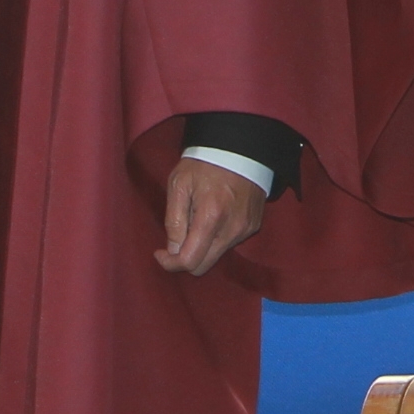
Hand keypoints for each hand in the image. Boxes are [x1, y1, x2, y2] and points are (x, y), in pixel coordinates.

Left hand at [157, 157, 264, 274]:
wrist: (239, 148)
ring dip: (202, 246)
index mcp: (211, 216)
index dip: (170, 263)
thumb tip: (173, 251)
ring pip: (216, 255)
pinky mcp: (253, 226)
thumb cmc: (204, 164)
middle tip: (176, 238)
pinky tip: (215, 215)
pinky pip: (230, 243)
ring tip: (198, 218)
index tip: (160, 253)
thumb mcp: (179, 184)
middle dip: (185, 258)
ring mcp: (246, 228)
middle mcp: (232, 228)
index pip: (190, 261)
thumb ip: (174, 221)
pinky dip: (217, 237)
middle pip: (204, 266)